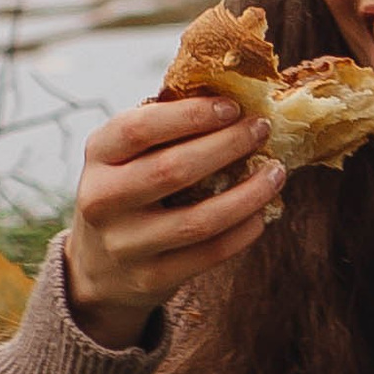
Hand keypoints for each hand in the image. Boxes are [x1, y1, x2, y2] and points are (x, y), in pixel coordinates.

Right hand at [63, 95, 281, 347]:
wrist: (99, 268)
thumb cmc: (129, 190)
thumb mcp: (127, 155)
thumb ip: (166, 127)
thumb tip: (235, 95)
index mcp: (98, 155)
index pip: (139, 128)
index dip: (190, 115)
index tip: (233, 106)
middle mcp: (102, 200)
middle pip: (172, 170)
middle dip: (227, 146)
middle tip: (262, 129)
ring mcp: (125, 245)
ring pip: (198, 220)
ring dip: (248, 194)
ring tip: (276, 172)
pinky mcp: (150, 278)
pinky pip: (209, 253)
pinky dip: (243, 231)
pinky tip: (262, 213)